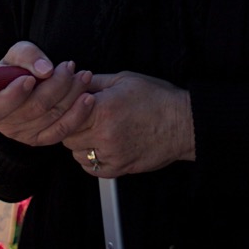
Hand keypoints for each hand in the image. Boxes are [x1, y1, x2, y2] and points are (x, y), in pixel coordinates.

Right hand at [0, 41, 94, 146]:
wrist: (29, 83)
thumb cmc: (18, 67)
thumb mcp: (17, 54)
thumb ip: (27, 56)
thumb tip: (44, 70)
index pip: (0, 105)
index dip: (15, 93)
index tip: (30, 78)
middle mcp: (5, 125)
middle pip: (34, 108)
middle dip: (56, 85)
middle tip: (70, 66)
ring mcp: (24, 135)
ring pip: (52, 116)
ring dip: (71, 95)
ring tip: (84, 76)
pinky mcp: (43, 139)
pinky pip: (63, 130)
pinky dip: (78, 114)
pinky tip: (88, 98)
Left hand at [64, 72, 194, 177]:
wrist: (183, 123)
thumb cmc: (158, 99)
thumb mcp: (124, 80)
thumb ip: (95, 82)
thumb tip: (74, 81)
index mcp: (103, 108)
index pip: (65, 112)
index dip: (65, 108)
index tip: (70, 105)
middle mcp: (104, 133)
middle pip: (67, 135)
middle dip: (71, 125)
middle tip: (82, 119)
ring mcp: (111, 154)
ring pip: (76, 153)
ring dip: (80, 143)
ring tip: (93, 132)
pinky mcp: (119, 168)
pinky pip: (91, 169)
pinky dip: (91, 159)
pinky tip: (100, 147)